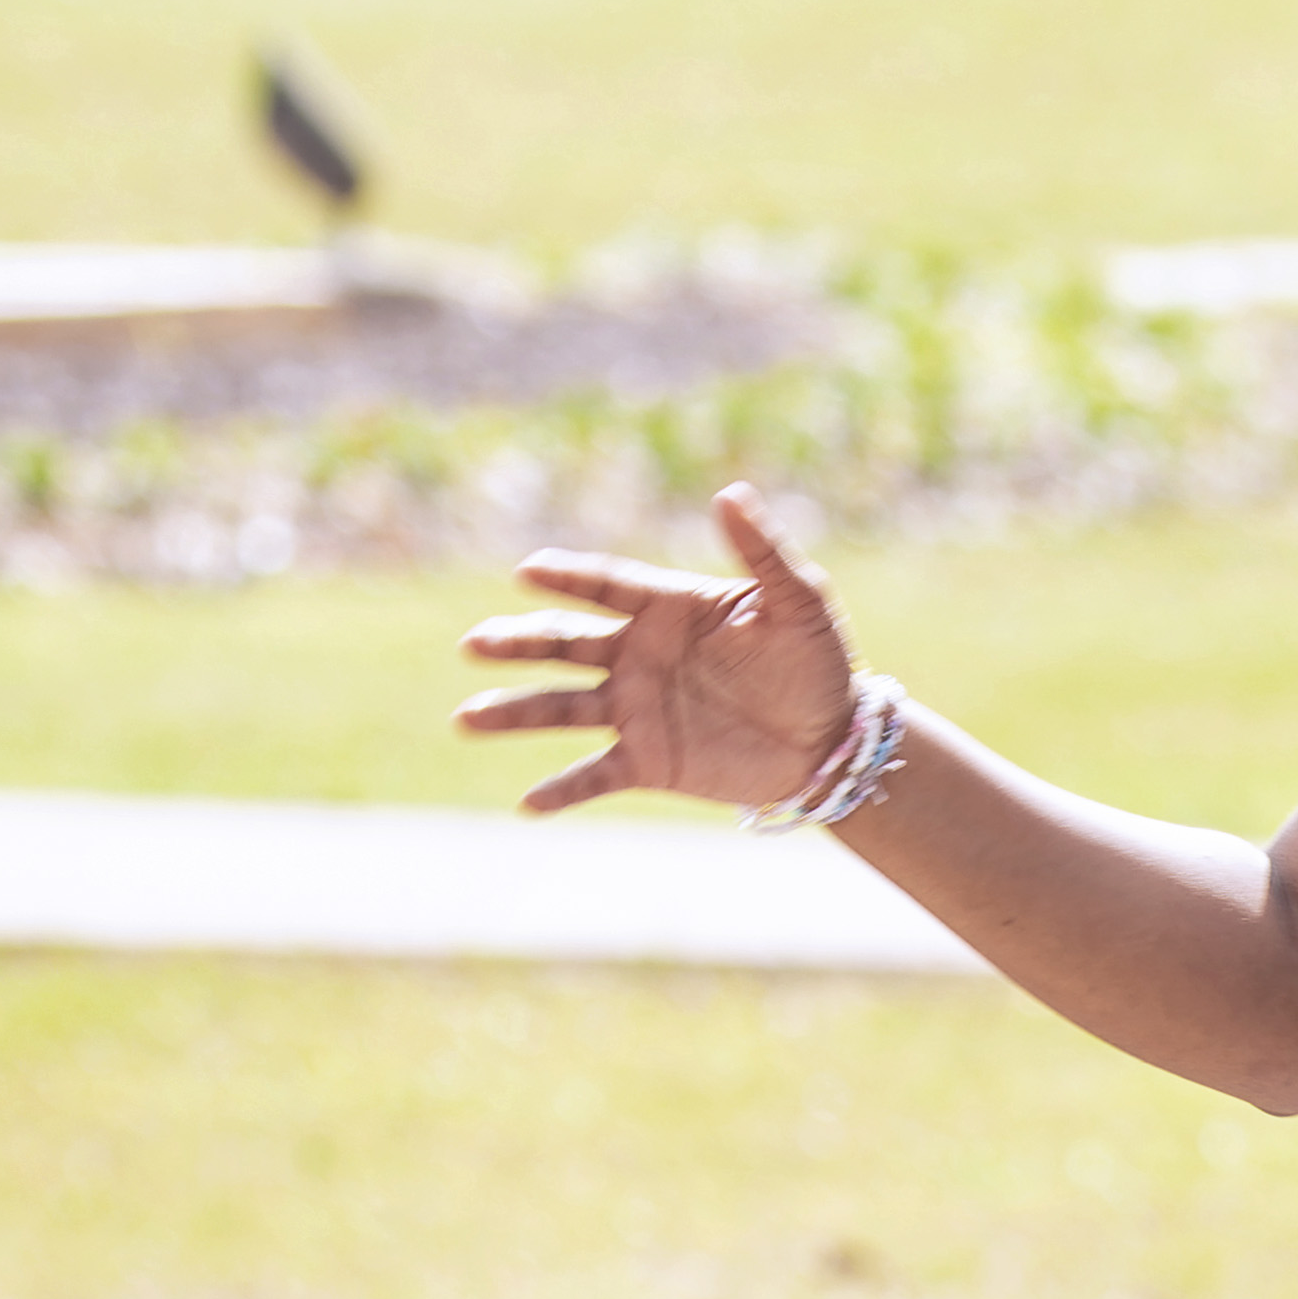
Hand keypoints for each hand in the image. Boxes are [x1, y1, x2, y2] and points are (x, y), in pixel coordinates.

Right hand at [452, 484, 866, 817]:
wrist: (831, 740)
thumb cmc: (818, 660)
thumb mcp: (798, 601)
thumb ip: (761, 551)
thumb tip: (729, 493)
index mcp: (667, 609)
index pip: (606, 587)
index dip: (567, 579)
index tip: (527, 572)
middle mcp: (638, 657)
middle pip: (565, 644)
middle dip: (518, 644)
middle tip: (474, 644)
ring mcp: (637, 710)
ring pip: (562, 707)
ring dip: (513, 713)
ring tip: (466, 718)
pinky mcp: (647, 762)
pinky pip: (594, 774)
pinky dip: (561, 790)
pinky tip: (527, 805)